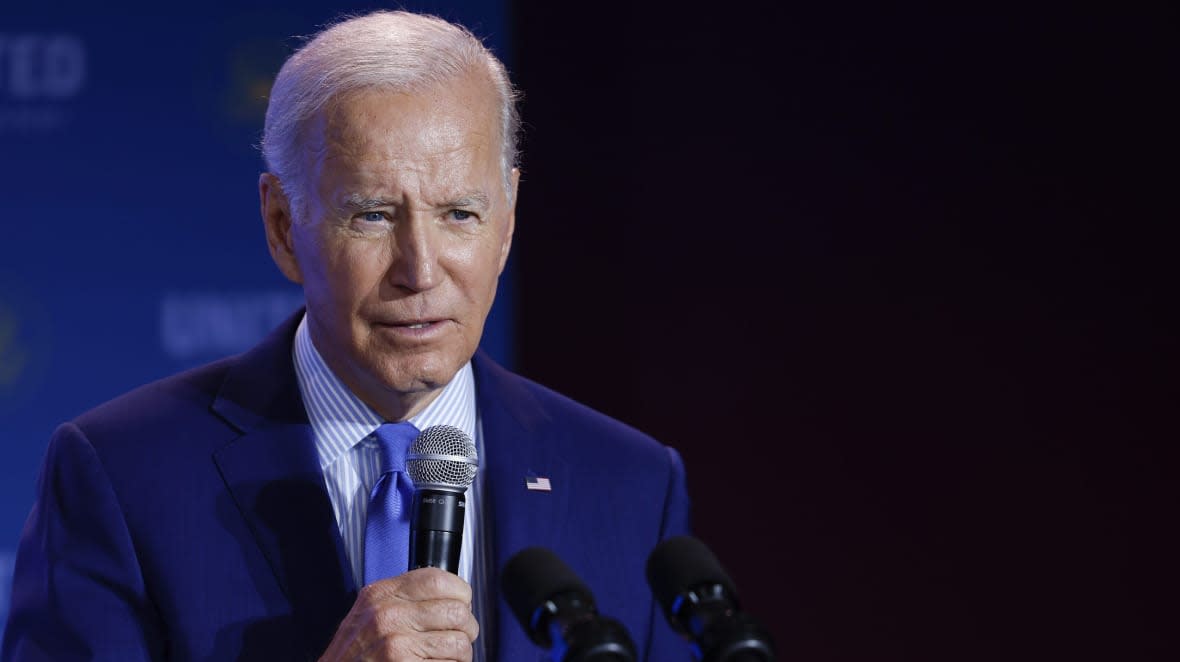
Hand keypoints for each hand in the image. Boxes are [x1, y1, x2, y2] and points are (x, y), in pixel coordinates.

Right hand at [319, 567, 478, 660]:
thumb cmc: (351, 655)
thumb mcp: (368, 612)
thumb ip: (401, 597)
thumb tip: (447, 590)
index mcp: (380, 595)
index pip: (438, 579)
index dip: (460, 591)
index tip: (462, 601)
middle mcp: (387, 616)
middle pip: (455, 611)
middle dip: (466, 627)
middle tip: (460, 634)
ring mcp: (396, 644)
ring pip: (459, 642)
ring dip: (460, 653)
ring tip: (447, 655)